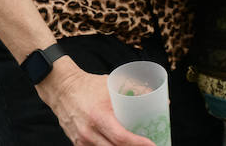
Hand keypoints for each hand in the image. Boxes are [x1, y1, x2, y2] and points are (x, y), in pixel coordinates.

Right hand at [38, 63, 153, 145]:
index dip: (138, 144)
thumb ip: (137, 91)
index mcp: (98, 116)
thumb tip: (164, 101)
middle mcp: (89, 132)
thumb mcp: (112, 85)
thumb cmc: (89, 86)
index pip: (121, 138)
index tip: (152, 144)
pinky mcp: (78, 145)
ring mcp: (82, 141)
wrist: (61, 89)